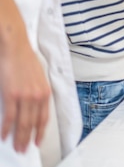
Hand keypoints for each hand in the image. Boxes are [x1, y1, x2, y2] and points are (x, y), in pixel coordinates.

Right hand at [0, 0, 50, 152]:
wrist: (16, 48)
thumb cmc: (25, 61)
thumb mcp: (38, 77)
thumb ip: (37, 92)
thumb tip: (32, 106)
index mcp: (45, 92)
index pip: (45, 117)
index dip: (41, 131)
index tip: (38, 141)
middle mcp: (38, 96)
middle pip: (34, 123)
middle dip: (29, 138)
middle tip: (24, 149)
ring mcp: (26, 96)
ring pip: (23, 123)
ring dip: (19, 137)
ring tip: (16, 147)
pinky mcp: (12, 95)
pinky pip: (10, 117)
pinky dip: (7, 128)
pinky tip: (5, 136)